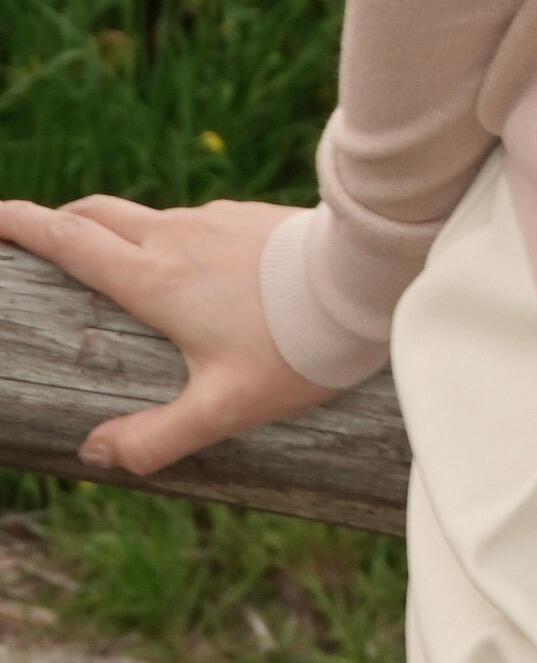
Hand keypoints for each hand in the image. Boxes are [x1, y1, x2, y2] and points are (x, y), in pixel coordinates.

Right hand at [0, 193, 344, 477]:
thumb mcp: (224, 409)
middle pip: (96, 214)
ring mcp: (212, 218)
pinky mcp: (245, 215)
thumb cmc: (295, 344)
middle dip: (55, 221)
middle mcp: (175, 234)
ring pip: (143, 216)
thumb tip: (96, 455)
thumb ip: (156, 439)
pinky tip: (180, 274)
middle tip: (31, 242)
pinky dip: (159, 237)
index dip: (22, 225)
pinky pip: (186, 222)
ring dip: (112, 231)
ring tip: (103, 268)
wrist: (368, 276)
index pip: (70, 239)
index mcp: (154, 276)